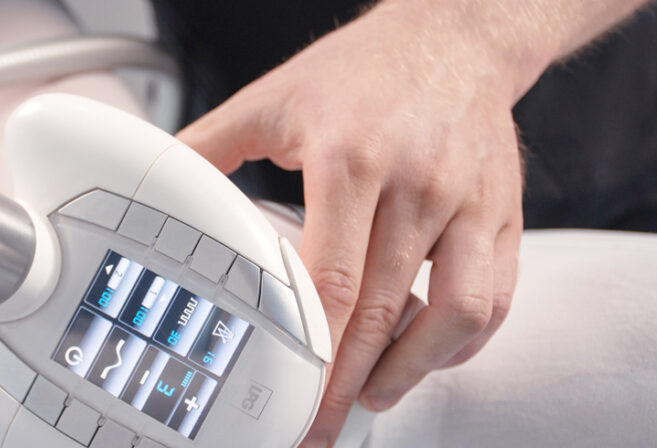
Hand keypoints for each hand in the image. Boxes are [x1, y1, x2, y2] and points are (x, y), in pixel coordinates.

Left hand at [176, 4, 528, 444]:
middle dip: (346, 383)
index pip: (332, 279)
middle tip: (318, 424)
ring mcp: (468, 203)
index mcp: (351, 159)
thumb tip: (152, 185)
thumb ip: (207, 147)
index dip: (309, 349)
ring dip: (412, 371)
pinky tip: (427, 357)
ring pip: (454, 315)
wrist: (456, 34)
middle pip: (384, 311)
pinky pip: (496, 298)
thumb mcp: (272, 97)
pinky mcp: (504, 214)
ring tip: (371, 395)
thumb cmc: (364, 69)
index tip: (286, 391)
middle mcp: (417, 184)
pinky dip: (463, 342)